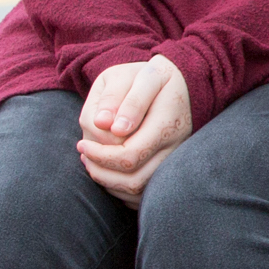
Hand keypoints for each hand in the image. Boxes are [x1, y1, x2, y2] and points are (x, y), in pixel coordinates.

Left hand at [77, 55, 192, 203]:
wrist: (187, 83)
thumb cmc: (155, 77)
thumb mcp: (140, 76)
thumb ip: (123, 98)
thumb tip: (105, 125)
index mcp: (166, 124)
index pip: (129, 156)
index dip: (99, 156)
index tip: (81, 144)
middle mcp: (175, 148)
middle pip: (134, 180)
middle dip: (101, 172)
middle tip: (83, 154)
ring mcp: (175, 161)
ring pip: (139, 190)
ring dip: (110, 183)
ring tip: (92, 163)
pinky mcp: (171, 168)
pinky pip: (145, 193)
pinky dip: (122, 189)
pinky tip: (109, 170)